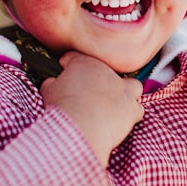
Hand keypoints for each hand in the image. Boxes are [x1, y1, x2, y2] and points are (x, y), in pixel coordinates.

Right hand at [39, 51, 143, 166]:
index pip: (76, 57)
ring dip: (125, 93)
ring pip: (132, 86)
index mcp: (84, 64)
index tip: (65, 69)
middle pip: (107, 71)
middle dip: (100, 80)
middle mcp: (107, 73)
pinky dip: (131, 113)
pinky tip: (122, 120)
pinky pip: (138, 109)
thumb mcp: (49, 91)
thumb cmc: (63, 109)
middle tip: (91, 91)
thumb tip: (52, 83)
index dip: (68, 63)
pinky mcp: (131, 110)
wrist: (79, 128)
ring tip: (114, 103)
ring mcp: (122, 90)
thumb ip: (52, 83)